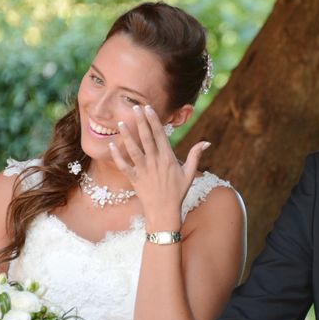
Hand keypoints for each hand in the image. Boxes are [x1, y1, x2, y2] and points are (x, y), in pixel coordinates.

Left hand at [110, 104, 209, 227]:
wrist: (165, 212)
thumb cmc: (178, 193)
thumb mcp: (190, 174)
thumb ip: (196, 156)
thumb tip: (207, 142)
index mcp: (168, 159)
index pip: (160, 135)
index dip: (153, 120)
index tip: (148, 108)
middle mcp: (155, 162)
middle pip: (146, 138)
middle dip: (141, 121)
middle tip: (135, 107)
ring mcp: (144, 171)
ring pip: (134, 150)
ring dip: (127, 135)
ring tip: (121, 122)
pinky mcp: (135, 179)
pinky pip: (124, 166)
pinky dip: (117, 156)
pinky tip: (112, 145)